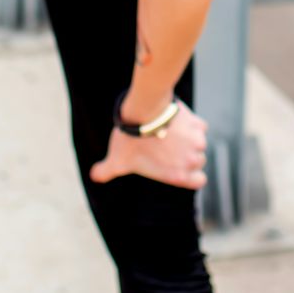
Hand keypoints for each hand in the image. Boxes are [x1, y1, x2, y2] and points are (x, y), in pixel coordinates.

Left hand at [87, 100, 208, 189]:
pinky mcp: (197, 123)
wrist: (144, 111)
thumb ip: (107, 171)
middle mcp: (192, 160)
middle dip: (186, 154)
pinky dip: (191, 123)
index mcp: (179, 174)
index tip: (180, 166)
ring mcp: (197, 141)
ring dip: (189, 138)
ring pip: (199, 142)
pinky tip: (176, 120)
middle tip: (169, 146)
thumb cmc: (131, 140)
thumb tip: (94, 176)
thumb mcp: (117, 160)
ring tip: (171, 132)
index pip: (198, 181)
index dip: (191, 174)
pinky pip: (199, 126)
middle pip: (198, 160)